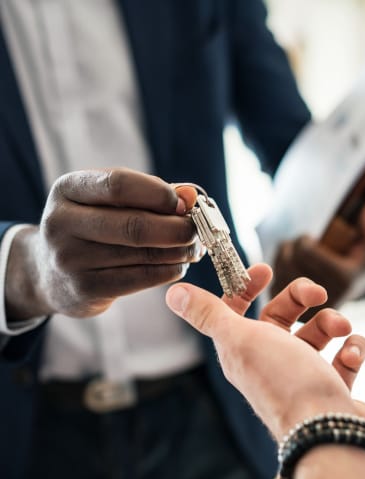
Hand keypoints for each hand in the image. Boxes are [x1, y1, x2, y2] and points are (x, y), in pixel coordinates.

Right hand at [6, 168, 201, 319]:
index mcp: (68, 189)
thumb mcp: (109, 201)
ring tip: (193, 248)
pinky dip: (169, 271)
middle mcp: (61, 223)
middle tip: (197, 231)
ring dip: (178, 252)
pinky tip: (178, 266)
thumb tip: (190, 195)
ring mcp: (70, 259)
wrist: (49, 272)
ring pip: (142, 254)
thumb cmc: (93, 227)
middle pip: (134, 225)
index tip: (185, 203)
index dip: (159, 194)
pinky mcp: (85, 289)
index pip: (119, 184)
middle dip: (176, 229)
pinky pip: (140, 278)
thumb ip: (150, 194)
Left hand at [166, 263, 364, 439]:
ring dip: (332, 322)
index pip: (237, 310)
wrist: (328, 432)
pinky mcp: (331, 386)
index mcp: (243, 349)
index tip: (265, 270)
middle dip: (301, 297)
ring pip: (317, 333)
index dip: (247, 287)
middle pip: (282, 315)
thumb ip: (208, 314)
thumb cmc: (283, 381)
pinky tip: (352, 354)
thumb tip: (173, 292)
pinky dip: (353, 349)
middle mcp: (270, 360)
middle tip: (318, 293)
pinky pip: (344, 356)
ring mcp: (303, 374)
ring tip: (341, 329)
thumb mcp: (239, 339)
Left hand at [271, 202, 364, 317]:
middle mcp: (323, 298)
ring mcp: (304, 306)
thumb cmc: (354, 264)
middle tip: (302, 246)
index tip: (310, 238)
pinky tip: (288, 268)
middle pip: (289, 258)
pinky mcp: (289, 314)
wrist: (344, 297)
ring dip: (284, 256)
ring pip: (278, 268)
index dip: (304, 240)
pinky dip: (276, 270)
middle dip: (293, 246)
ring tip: (296, 256)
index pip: (305, 249)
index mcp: (343, 279)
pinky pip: (272, 282)